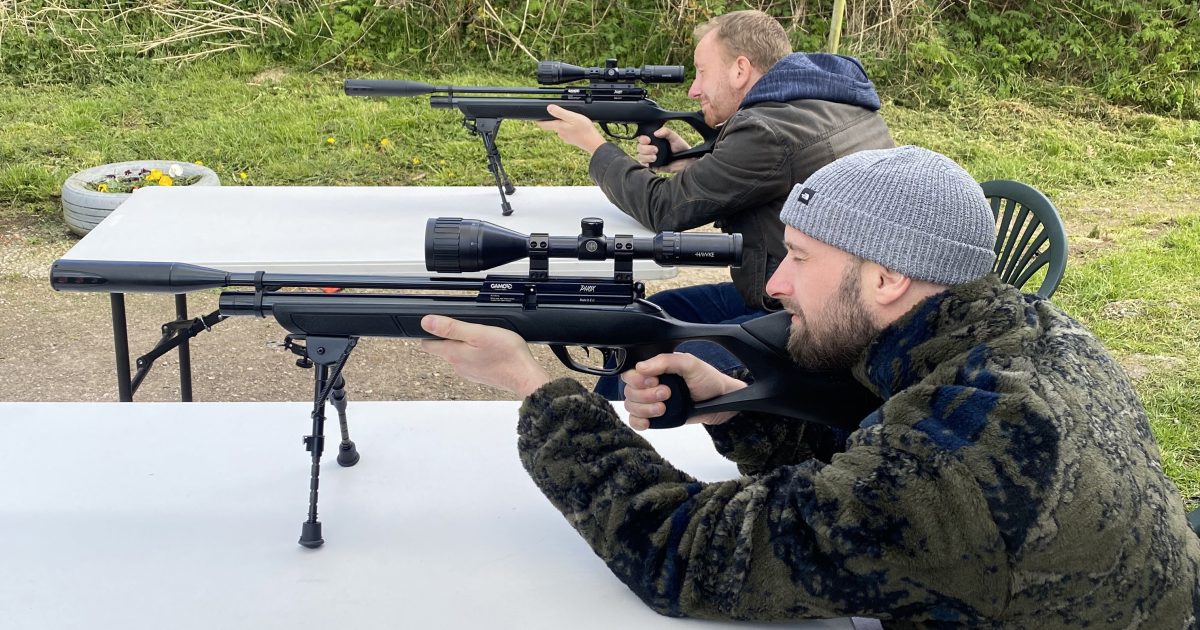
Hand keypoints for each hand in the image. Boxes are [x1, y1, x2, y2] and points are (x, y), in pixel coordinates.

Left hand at [419, 315, 550, 397]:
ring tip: (476, 335)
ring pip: (458, 355)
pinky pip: (471, 361)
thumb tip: (426, 322)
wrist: (525, 376)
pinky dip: (475, 354)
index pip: (427, 344)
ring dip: (463, 345)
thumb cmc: (506, 354)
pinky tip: (486, 349)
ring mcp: (469, 372)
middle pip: (443, 349)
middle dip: (447, 337)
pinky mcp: (481, 374)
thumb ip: (451, 328)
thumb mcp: (478, 333)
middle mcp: (458, 365)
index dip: (427, 332)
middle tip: (460, 325)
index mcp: (453, 354)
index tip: (432, 324)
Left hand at [534, 104, 606, 154]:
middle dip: (552, 120)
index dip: (538, 120)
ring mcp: (566, 138)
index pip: (543, 124)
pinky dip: (568, 128)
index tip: (534, 117)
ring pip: (560, 129)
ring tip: (568, 118)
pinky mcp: (572, 140)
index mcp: (558, 127)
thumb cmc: (584, 130)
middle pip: (552, 125)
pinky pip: (567, 132)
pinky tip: (575, 126)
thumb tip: (548, 108)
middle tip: (555, 113)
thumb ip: (559, 112)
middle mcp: (560, 133)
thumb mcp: (572, 117)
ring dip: (562, 124)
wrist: (593, 143)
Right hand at [621, 353, 745, 430]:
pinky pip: (635, 421)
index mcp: (655, 368)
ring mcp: (651, 401)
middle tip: (666, 394)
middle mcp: (650, 384)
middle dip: (646, 395)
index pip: (631, 373)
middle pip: (629, 391)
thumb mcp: (689, 364)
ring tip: (663, 408)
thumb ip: (665, 361)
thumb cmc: (707, 380)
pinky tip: (649, 421)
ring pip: (631, 406)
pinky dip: (638, 422)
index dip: (638, 380)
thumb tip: (641, 367)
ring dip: (645, 409)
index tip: (654, 381)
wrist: (720, 402)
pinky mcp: (655, 417)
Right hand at [635, 128, 694, 172]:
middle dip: (645, 149)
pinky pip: (643, 165)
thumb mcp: (675, 137)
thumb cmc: (681, 148)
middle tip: (656, 150)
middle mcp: (651, 148)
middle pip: (639, 147)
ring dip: (646, 156)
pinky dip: (644, 164)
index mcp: (655, 140)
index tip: (648, 140)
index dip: (642, 139)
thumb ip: (666, 132)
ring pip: (640, 156)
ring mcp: (651, 157)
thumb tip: (656, 132)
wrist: (686, 161)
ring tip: (655, 157)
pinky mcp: (653, 166)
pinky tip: (651, 163)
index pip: (642, 138)